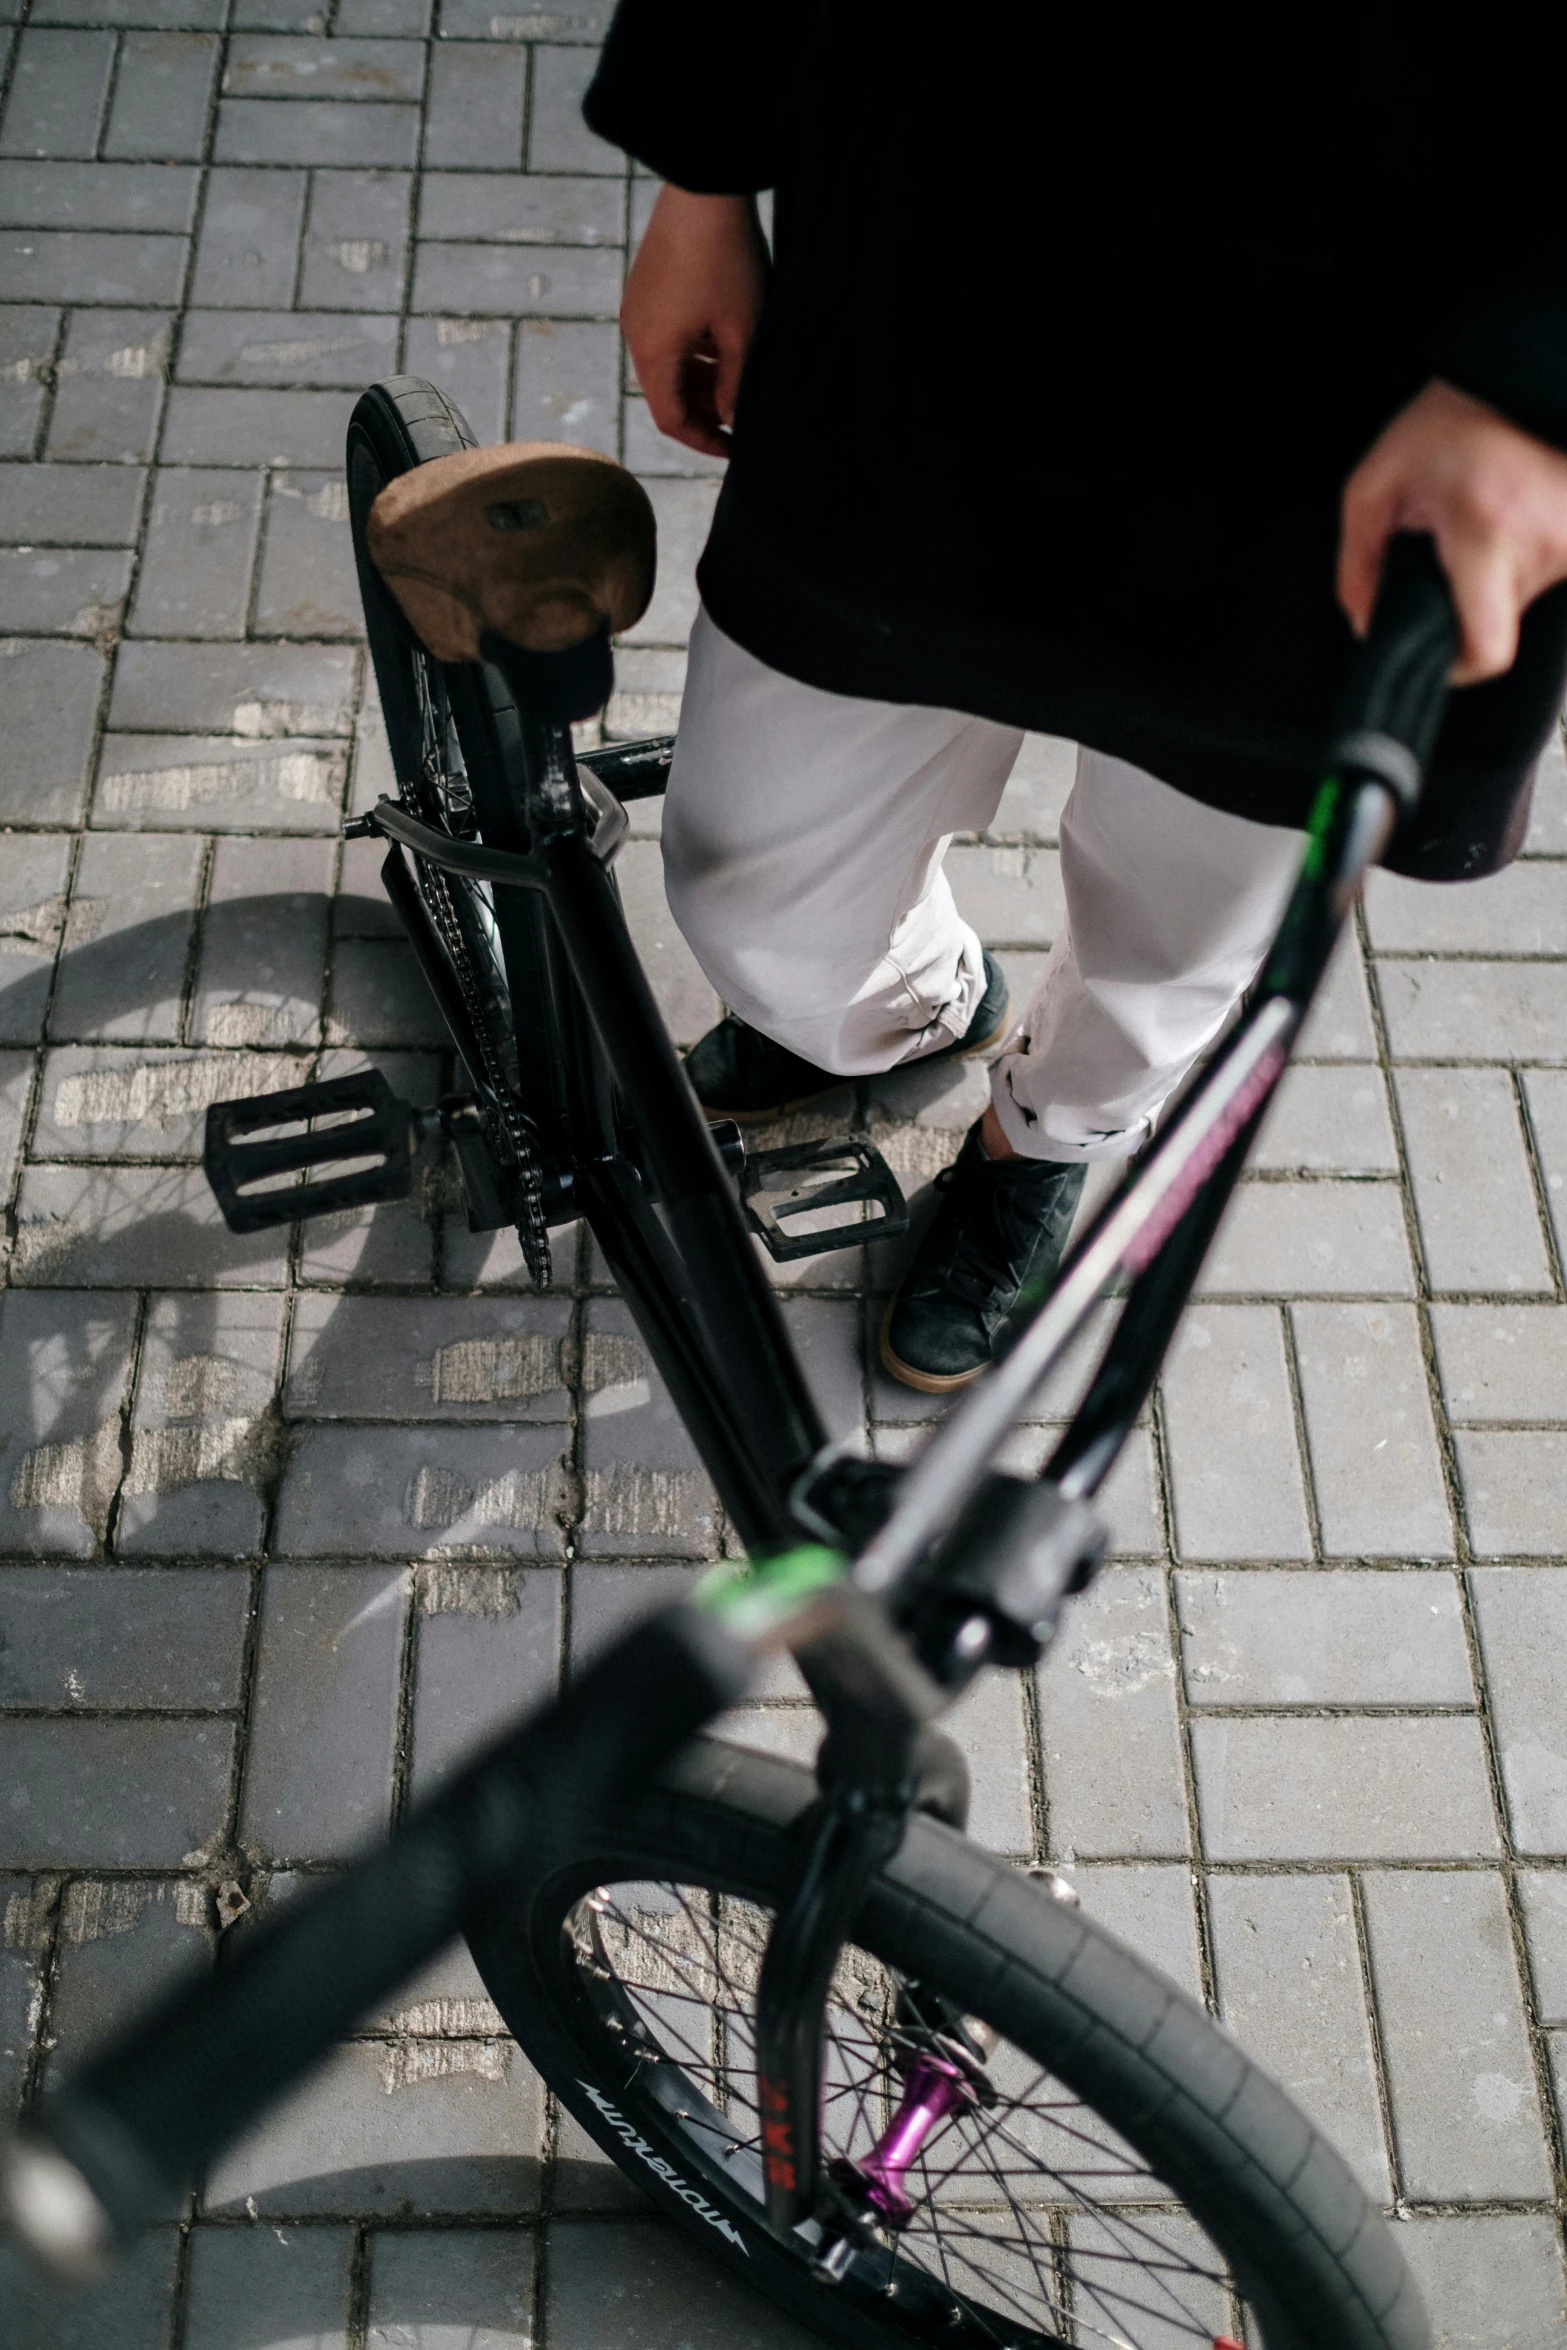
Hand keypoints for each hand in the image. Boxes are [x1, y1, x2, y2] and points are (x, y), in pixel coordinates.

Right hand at [620, 185, 768, 458]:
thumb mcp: (743, 331)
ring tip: (737, 381)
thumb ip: (738, 383)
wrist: (702, 188)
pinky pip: (666, 335)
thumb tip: (731, 418)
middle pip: (667, 393)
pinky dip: (692, 352)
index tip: (734, 449)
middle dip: (704, 410)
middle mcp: (636, 334)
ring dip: (700, 380)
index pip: (671, 419)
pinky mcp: (645, 287)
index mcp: (654, 353)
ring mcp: (638, 308)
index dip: (704, 440)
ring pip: (668, 364)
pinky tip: (722, 344)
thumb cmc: (727, 260)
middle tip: (741, 416)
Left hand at [1338, 379, 1566, 683]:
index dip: (1456, 667)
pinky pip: (1542, 572)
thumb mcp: (1376, 486)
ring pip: (1520, 598)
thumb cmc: (1450, 423)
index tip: (1438, 656)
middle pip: (1496, 621)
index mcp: (1486, 531)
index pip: (1487, 648)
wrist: (1514, 376)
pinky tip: (1504, 518)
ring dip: (1491, 573)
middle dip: (1463, 599)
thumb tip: (1363, 621)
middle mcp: (1542, 540)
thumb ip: (1358, 565)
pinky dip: (1516, 558)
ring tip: (1478, 522)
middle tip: (1450, 549)